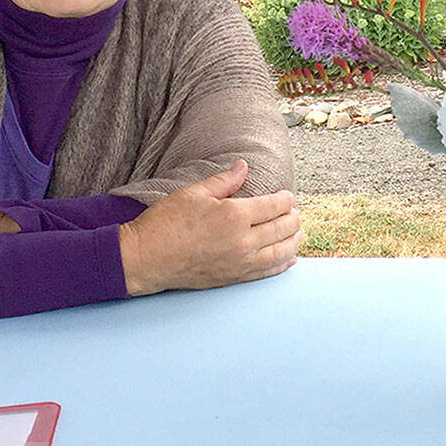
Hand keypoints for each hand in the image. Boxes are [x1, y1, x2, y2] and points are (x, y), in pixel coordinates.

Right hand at [118, 159, 301, 295]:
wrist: (147, 257)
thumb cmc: (166, 222)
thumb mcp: (194, 192)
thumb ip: (224, 181)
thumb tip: (244, 166)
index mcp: (235, 216)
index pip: (274, 206)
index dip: (285, 199)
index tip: (287, 195)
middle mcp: (243, 242)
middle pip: (282, 228)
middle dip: (293, 218)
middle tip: (294, 211)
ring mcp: (240, 263)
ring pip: (281, 252)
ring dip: (294, 240)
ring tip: (297, 232)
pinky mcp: (234, 278)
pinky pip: (268, 272)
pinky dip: (283, 264)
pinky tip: (289, 258)